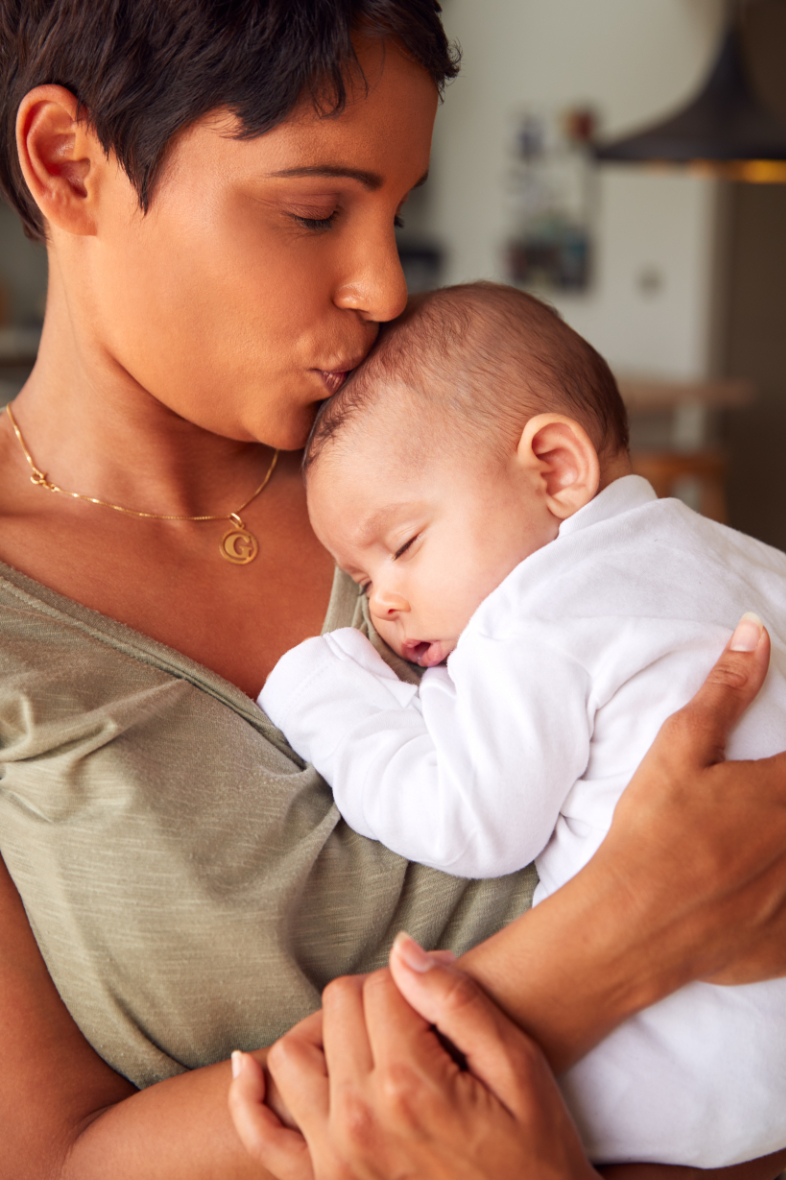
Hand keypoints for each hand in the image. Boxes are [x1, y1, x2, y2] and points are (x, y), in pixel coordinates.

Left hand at [229, 936, 596, 1179]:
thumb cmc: (537, 1152)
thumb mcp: (519, 1068)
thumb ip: (457, 1002)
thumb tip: (402, 949)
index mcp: (409, 1086)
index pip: (381, 985)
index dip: (416, 980)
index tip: (445, 999)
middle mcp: (359, 1120)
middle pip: (337, 1007)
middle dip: (377, 999)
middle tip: (419, 1020)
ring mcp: (334, 1158)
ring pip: (292, 1053)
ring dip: (325, 1035)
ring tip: (370, 1040)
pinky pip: (263, 1135)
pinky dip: (251, 1097)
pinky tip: (251, 1067)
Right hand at [593, 612, 785, 987]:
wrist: (633, 923)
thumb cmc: (654, 831)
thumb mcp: (681, 748)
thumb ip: (726, 690)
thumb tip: (755, 631)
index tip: (771, 774)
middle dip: (778, 804)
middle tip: (752, 805)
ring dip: (779, 850)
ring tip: (746, 841)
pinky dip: (779, 903)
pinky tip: (754, 891)